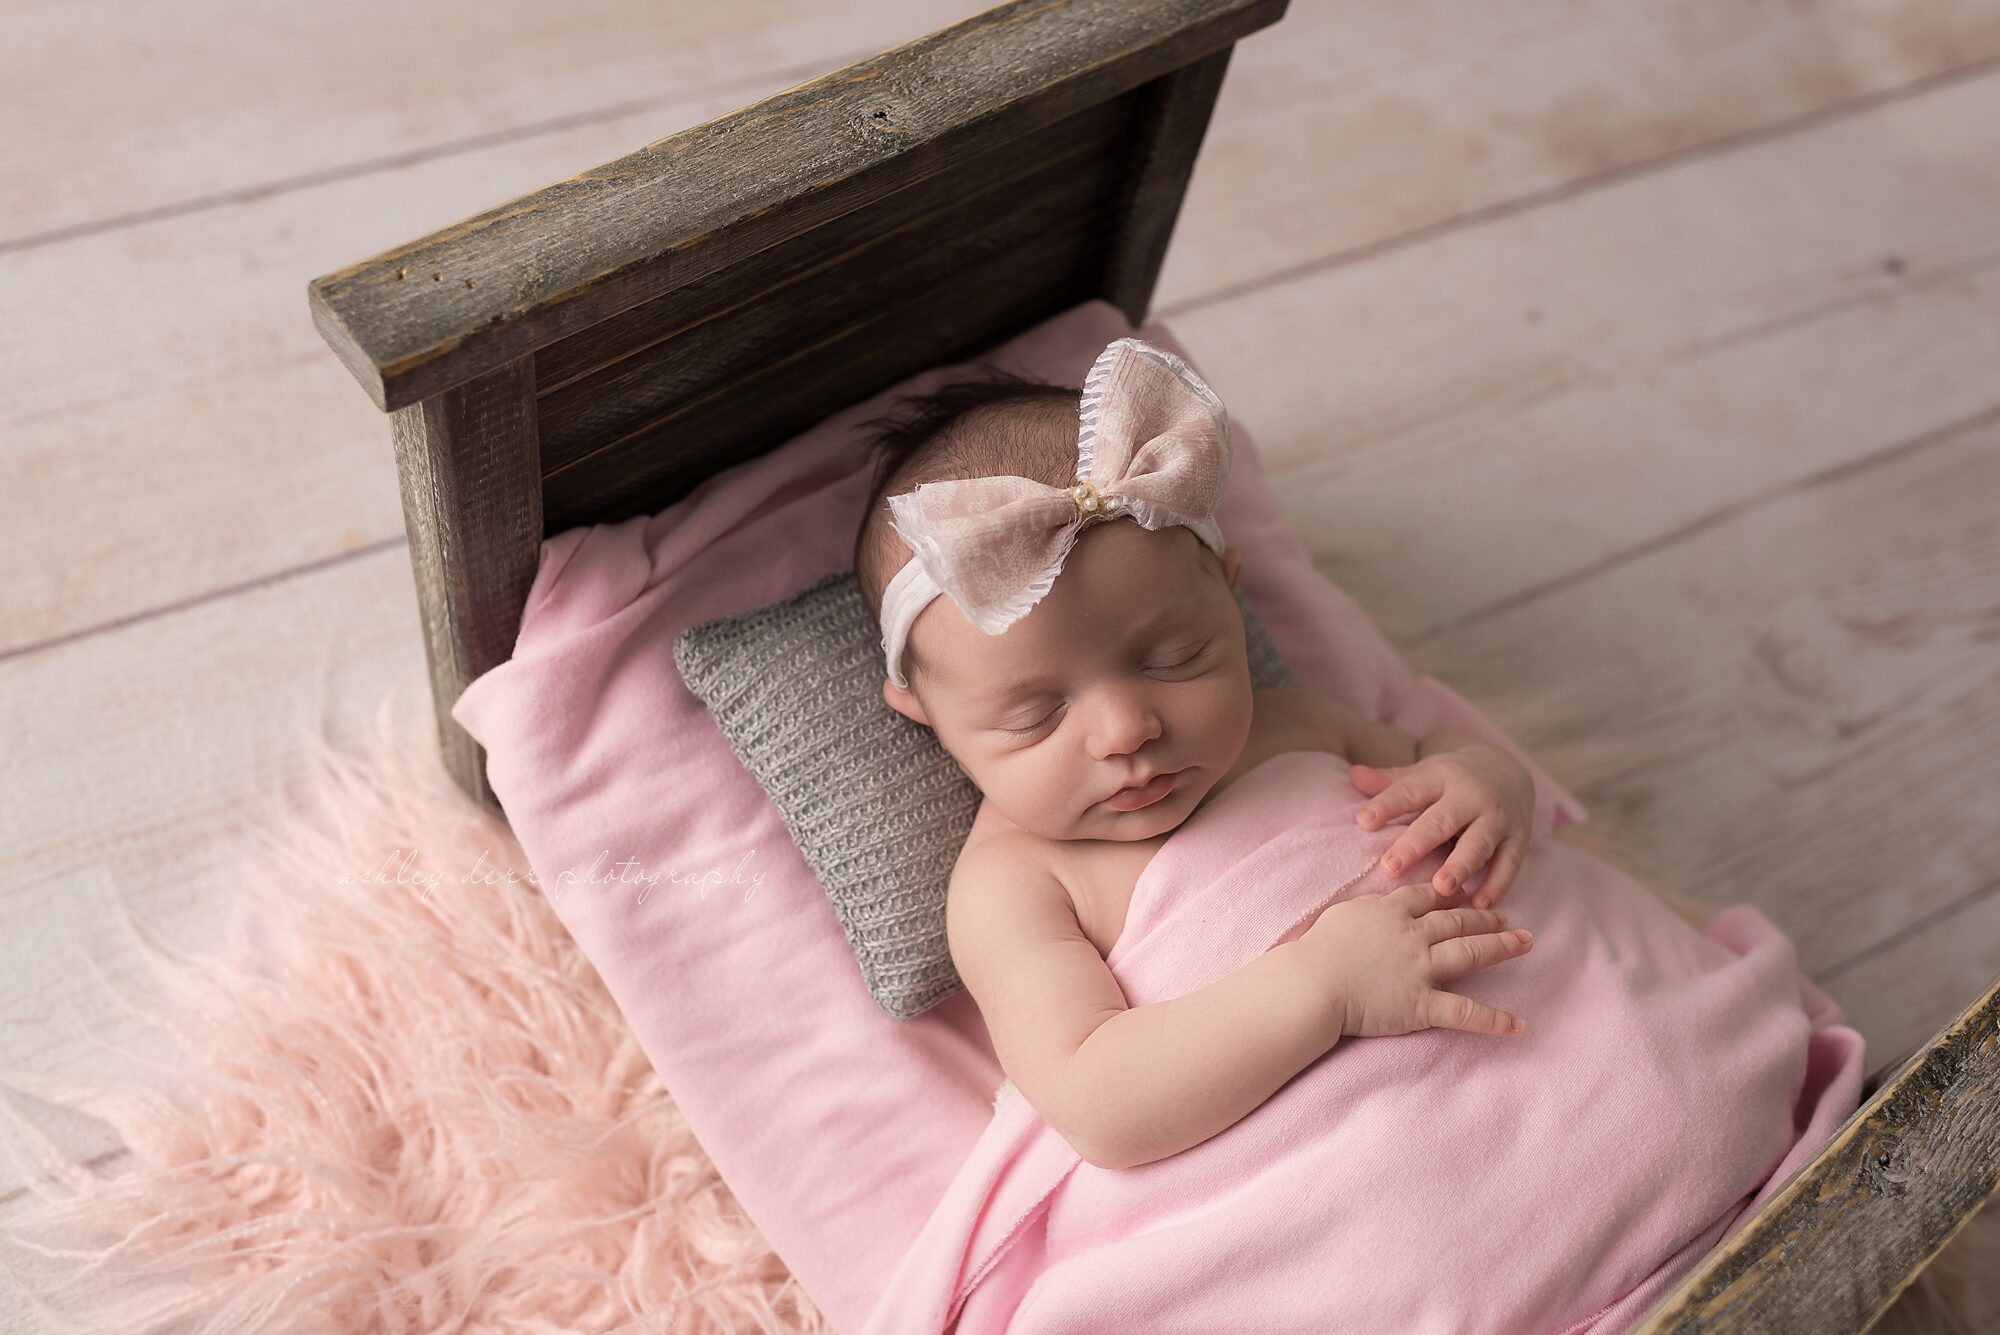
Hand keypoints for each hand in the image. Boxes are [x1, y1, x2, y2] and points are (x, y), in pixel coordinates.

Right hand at [1297, 882, 1532, 1038]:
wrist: (1312, 983)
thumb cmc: (1317, 951)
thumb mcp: (1342, 916)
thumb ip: (1368, 910)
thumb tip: (1377, 908)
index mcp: (1391, 911)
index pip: (1429, 897)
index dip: (1451, 894)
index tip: (1467, 893)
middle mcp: (1413, 934)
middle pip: (1457, 920)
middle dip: (1485, 917)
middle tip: (1506, 917)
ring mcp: (1421, 968)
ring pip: (1470, 952)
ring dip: (1501, 947)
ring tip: (1525, 943)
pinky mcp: (1422, 1003)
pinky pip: (1464, 1012)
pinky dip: (1493, 1019)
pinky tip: (1517, 1024)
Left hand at [1350, 744, 1535, 908]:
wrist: (1507, 771)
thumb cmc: (1450, 781)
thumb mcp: (1422, 773)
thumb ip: (1389, 781)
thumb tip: (1353, 776)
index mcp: (1440, 779)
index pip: (1410, 791)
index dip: (1387, 805)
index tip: (1363, 821)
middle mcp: (1470, 797)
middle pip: (1441, 821)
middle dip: (1416, 844)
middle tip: (1390, 867)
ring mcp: (1497, 818)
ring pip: (1479, 843)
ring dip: (1462, 866)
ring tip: (1442, 887)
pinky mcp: (1518, 838)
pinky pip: (1509, 863)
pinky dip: (1497, 884)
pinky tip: (1480, 905)